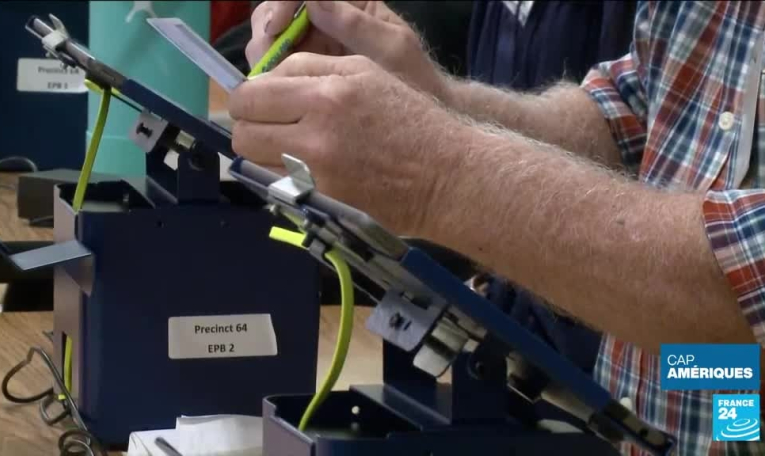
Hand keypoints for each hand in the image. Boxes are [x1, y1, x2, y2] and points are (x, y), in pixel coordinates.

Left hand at [228, 53, 464, 235]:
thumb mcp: (366, 72)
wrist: (445, 175)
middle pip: (243, 133)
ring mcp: (317, 175)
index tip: (257, 105)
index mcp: (326, 92)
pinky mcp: (323, 204)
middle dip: (249, 128)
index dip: (247, 100)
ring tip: (291, 153)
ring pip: (255, 165)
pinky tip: (307, 174)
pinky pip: (279, 190)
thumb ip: (310, 68)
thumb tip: (265, 81)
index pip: (252, 94)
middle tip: (269, 129)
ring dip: (264, 157)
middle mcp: (315, 134)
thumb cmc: (410, 118)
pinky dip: (284, 181)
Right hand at [246, 1, 451, 101]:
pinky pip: (276, 65)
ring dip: (264, 53)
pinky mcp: (304, 69)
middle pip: (278, 10)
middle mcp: (326, 16)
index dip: (284, 4)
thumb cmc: (413, 78)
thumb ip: (356, 24)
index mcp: (350, 2)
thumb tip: (313, 1)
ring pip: (270, 36)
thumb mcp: (391, 48)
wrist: (415, 119)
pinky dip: (269, 75)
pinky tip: (275, 91)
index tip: (277, 27)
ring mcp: (312, 43)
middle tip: (268, 59)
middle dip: (268, 29)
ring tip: (271, 78)